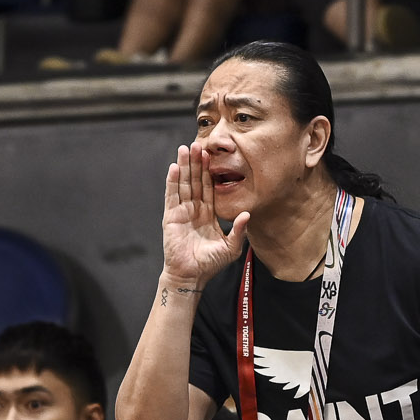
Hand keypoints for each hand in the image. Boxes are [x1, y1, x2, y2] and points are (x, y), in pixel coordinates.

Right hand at [162, 144, 251, 290]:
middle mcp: (195, 209)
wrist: (191, 276)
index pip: (209, 187)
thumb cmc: (210, 264)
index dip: (210, 171)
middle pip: (195, 181)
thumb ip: (238, 230)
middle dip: (197, 163)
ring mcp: (182, 212)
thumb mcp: (230, 247)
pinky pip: (172, 196)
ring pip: (184, 184)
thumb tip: (247, 215)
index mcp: (209, 214)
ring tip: (185, 148)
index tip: (212, 155)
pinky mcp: (171, 217)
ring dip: (184, 166)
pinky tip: (174, 167)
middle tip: (198, 143)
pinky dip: (173, 181)